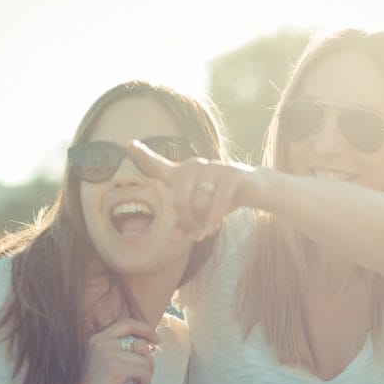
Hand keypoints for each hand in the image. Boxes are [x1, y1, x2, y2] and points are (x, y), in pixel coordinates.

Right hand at [67, 318, 158, 383]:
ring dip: (147, 375)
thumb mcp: (102, 367)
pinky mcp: (116, 368)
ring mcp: (107, 353)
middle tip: (154, 360)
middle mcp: (100, 341)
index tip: (154, 338)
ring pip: (144, 357)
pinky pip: (144, 371)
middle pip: (137, 336)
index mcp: (94, 339)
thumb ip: (116, 352)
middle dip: (150, 348)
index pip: (125, 323)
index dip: (143, 328)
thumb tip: (143, 345)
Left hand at [127, 140, 260, 240]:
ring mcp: (213, 166)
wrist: (255, 189)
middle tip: (194, 234)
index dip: (143, 156)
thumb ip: (183, 225)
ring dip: (202, 224)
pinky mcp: (231, 172)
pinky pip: (217, 202)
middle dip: (186, 223)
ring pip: (199, 204)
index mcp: (181, 174)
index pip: (158, 165)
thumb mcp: (199, 215)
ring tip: (207, 229)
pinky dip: (214, 219)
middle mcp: (194, 166)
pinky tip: (214, 228)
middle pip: (178, 202)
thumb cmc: (219, 200)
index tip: (128, 144)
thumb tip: (171, 239)